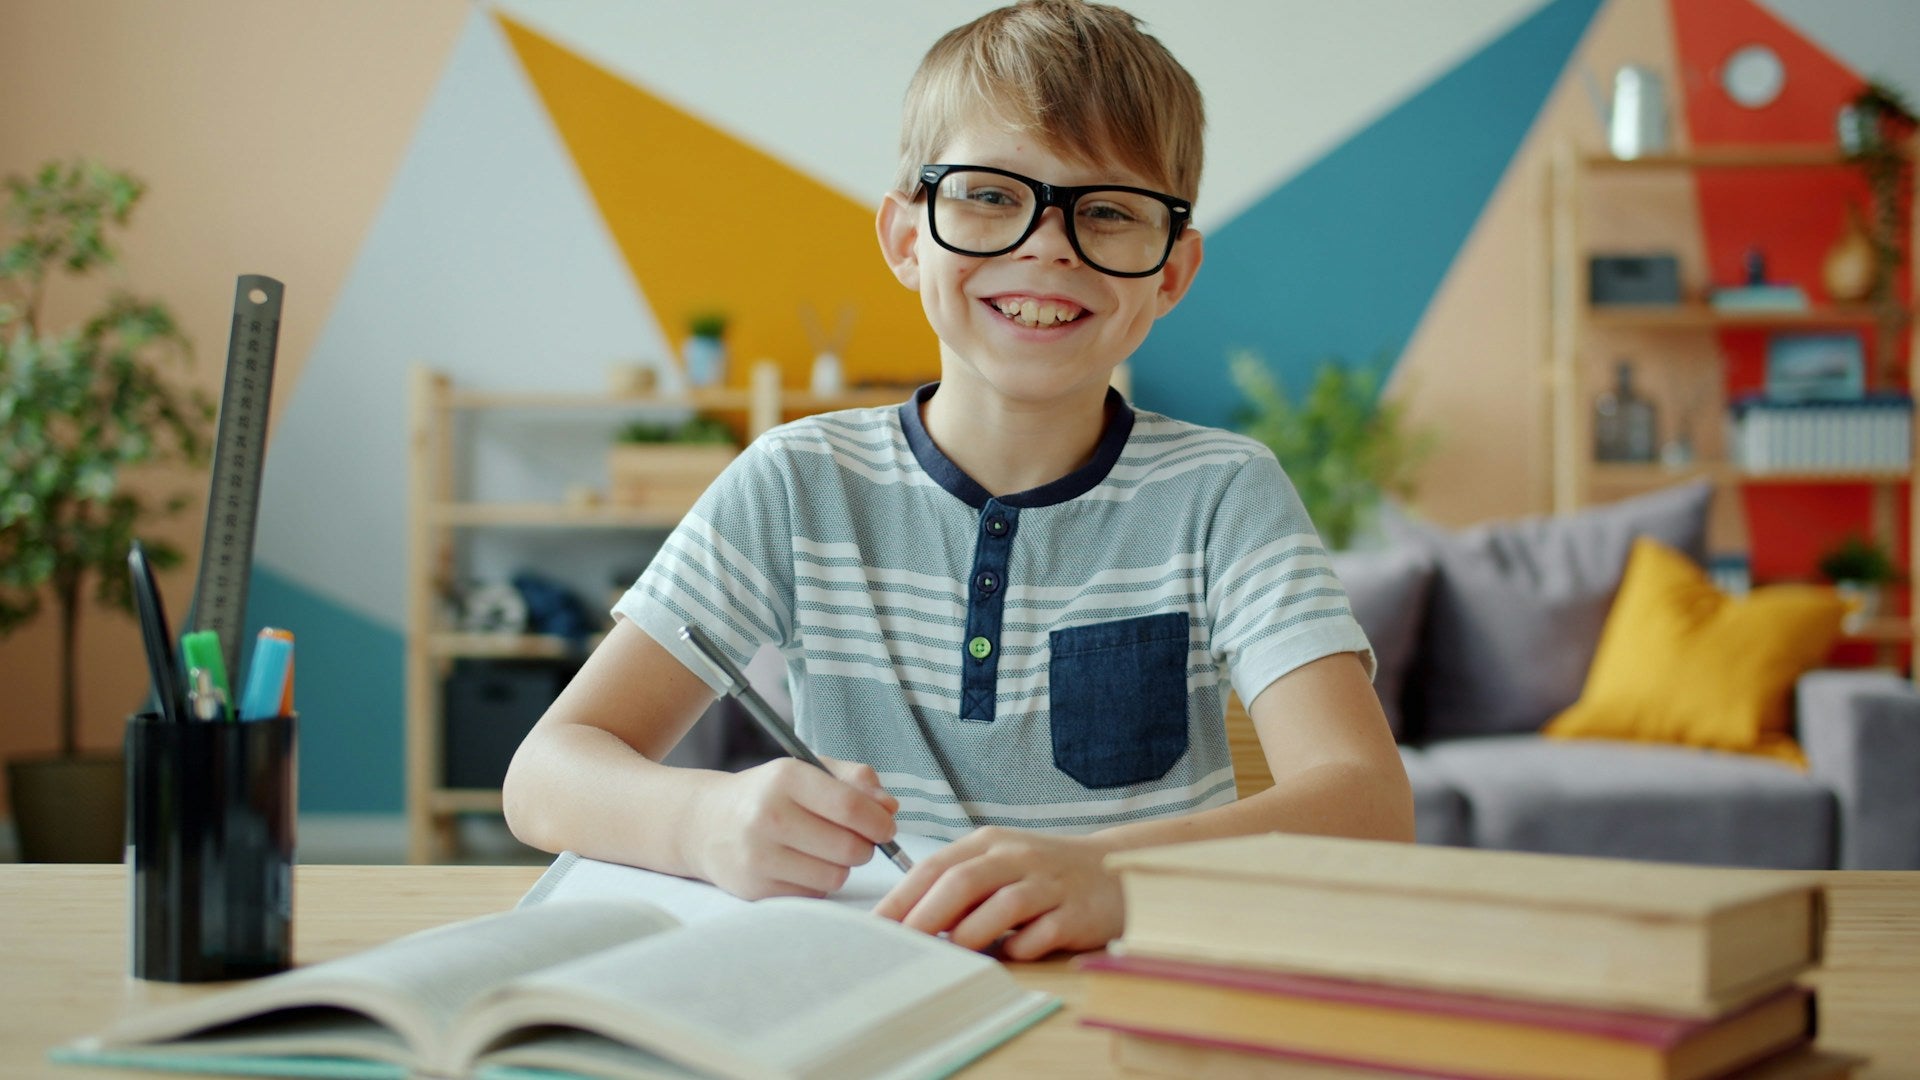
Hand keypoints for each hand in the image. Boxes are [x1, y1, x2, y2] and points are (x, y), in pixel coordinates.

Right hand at [690, 756, 899, 899]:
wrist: (706, 823)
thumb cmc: (770, 795)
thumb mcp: (809, 771)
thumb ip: (855, 780)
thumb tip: (890, 807)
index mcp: (786, 778)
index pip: (850, 807)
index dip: (879, 822)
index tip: (886, 828)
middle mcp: (768, 815)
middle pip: (848, 847)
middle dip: (865, 847)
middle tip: (857, 841)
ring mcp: (758, 855)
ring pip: (834, 876)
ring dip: (841, 867)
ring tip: (825, 852)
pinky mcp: (754, 888)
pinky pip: (813, 895)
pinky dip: (817, 884)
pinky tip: (801, 866)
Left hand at [871, 827, 1123, 959]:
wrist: (1114, 872)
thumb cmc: (1042, 875)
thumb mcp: (998, 867)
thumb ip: (959, 888)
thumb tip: (906, 923)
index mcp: (990, 843)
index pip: (936, 865)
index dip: (902, 897)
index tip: (875, 927)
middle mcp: (1018, 857)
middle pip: (963, 881)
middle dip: (926, 915)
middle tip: (902, 945)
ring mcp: (1050, 883)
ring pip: (1002, 905)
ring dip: (970, 933)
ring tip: (952, 953)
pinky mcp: (1077, 913)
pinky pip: (1042, 934)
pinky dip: (1021, 948)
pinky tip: (1012, 955)